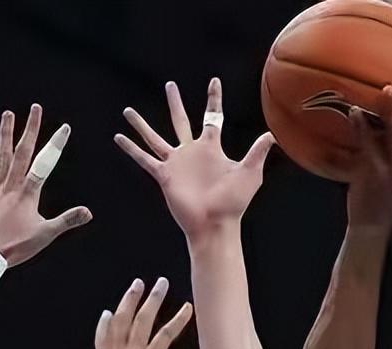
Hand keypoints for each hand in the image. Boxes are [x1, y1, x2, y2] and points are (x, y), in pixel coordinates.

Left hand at [0, 104, 91, 265]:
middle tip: (35, 108)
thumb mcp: (45, 234)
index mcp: (28, 194)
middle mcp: (12, 186)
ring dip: (5, 135)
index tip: (64, 127)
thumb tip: (88, 212)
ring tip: (8, 114)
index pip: (45, 164)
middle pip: (22, 152)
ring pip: (1, 157)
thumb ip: (67, 220)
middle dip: (31, 129)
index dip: (55, 144)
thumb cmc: (16, 247)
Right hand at [72, 278, 192, 348]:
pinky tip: (188, 308)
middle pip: (122, 320)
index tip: (107, 313)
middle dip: (130, 300)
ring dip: (152, 300)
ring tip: (161, 283)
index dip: (105, 325)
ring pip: (143, 320)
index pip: (103, 339)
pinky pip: (165, 335)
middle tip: (138, 283)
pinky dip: (177, 320)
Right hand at [115, 79, 273, 239]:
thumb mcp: (249, 173)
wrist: (214, 224)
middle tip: (170, 85)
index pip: (212, 117)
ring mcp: (176, 164)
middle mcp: (191, 152)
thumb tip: (272, 134)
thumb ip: (257, 152)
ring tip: (128, 111)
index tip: (214, 81)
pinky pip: (144, 159)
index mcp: (211, 148)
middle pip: (180, 120)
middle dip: (175, 103)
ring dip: (141, 125)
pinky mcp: (164, 175)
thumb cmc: (233, 203)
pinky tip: (118, 138)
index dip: (213, 99)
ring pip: (154, 138)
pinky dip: (131, 150)